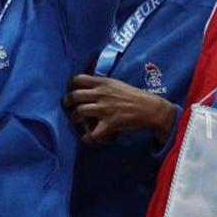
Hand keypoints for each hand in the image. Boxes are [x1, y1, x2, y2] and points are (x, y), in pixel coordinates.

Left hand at [62, 74, 176, 144]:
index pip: (78, 79)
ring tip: (76, 120)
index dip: (70, 85)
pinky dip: (87, 138)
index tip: (70, 90)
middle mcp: (101, 94)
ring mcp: (105, 109)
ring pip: (79, 112)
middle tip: (68, 106)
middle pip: (74, 96)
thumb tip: (87, 83)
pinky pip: (92, 134)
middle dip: (67, 102)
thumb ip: (101, 84)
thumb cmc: (132, 95)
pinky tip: (87, 138)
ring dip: (74, 117)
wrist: (149, 108)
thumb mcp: (115, 83)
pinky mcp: (110, 124)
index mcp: (103, 82)